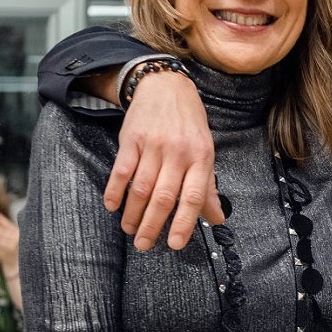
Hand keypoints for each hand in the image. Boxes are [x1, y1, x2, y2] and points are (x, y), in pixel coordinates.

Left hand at [0, 213, 20, 307]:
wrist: (22, 269)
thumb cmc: (20, 251)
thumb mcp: (21, 240)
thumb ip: (11, 230)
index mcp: (25, 238)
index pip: (13, 228)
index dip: (4, 222)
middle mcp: (21, 245)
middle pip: (7, 235)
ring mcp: (14, 252)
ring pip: (1, 242)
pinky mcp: (6, 258)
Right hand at [106, 71, 223, 250]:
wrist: (166, 87)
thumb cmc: (189, 125)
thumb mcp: (206, 152)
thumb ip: (208, 187)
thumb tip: (218, 219)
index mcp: (201, 158)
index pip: (194, 197)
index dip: (184, 223)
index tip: (175, 244)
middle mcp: (178, 153)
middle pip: (164, 197)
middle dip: (153, 225)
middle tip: (144, 244)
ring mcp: (154, 146)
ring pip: (141, 187)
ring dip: (133, 213)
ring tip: (129, 230)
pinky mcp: (132, 139)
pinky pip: (121, 170)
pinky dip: (115, 190)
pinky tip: (112, 206)